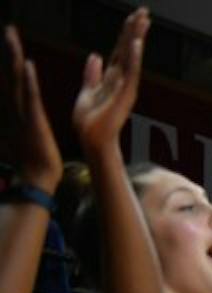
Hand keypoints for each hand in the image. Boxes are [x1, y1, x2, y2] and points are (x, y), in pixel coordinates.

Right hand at [0, 26, 59, 193]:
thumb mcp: (27, 137)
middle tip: (9, 29)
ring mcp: (23, 114)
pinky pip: (30, 97)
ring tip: (13, 36)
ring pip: (17, 79)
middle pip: (12, 73)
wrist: (38, 180)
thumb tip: (17, 123)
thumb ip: (22, 124)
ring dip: (15, 57)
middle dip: (10, 51)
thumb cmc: (34, 162)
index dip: (12, 61)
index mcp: (18, 111)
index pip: (14, 81)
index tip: (12, 44)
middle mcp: (17, 108)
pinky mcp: (34, 122)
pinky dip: (29, 80)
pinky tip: (28, 65)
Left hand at [71, 7, 148, 159]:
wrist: (92, 139)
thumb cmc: (90, 121)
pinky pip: (131, 73)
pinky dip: (134, 58)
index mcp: (112, 77)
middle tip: (144, 11)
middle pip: (129, 48)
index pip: (121, 49)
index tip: (134, 17)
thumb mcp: (86, 91)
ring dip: (137, 37)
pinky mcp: (125, 94)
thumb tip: (94, 55)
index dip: (127, 33)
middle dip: (136, 29)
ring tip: (143, 20)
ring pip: (132, 56)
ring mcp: (125, 86)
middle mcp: (122, 79)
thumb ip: (92, 74)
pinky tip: (137, 43)